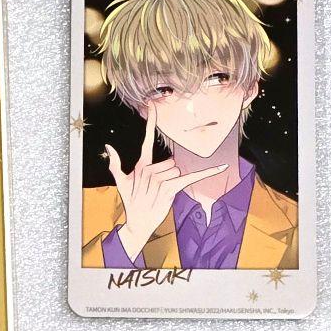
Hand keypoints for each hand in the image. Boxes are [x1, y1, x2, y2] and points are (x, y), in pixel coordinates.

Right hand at [104, 105, 227, 261]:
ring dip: (174, 182)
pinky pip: (191, 177)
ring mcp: (160, 179)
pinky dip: (207, 173)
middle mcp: (149, 170)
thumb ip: (115, 164)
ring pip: (177, 171)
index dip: (150, 123)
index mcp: (141, 166)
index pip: (146, 140)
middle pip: (171, 163)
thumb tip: (108, 146)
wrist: (137, 223)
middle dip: (169, 175)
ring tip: (162, 194)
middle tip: (157, 190)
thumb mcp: (121, 182)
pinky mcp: (170, 188)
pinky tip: (222, 167)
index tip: (153, 107)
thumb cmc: (132, 202)